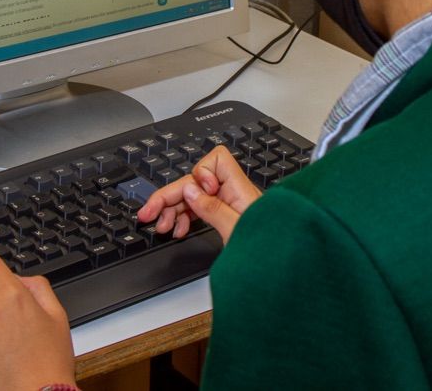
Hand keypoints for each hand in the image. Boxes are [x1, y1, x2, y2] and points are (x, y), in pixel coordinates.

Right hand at [137, 145, 260, 243]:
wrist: (283, 270)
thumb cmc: (269, 252)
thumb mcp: (237, 233)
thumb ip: (213, 209)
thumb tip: (190, 189)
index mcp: (240, 190)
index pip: (216, 160)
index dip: (200, 173)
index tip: (194, 193)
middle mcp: (234, 194)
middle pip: (195, 182)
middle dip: (170, 196)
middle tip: (148, 213)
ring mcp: (230, 205)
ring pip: (194, 196)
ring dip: (174, 209)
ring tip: (162, 227)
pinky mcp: (227, 217)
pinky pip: (200, 209)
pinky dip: (185, 218)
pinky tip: (178, 231)